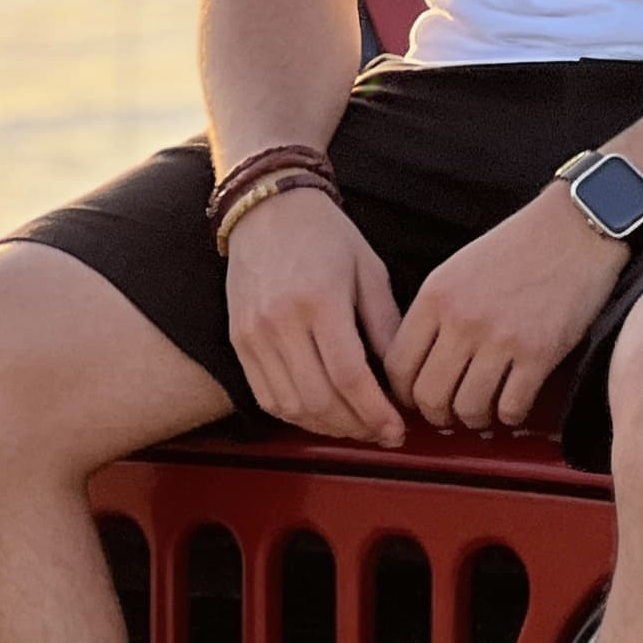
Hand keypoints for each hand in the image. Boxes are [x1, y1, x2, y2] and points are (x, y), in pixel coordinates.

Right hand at [224, 188, 404, 441]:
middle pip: (319, 399)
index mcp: (320, 300)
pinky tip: (321, 415)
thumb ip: (386, 325)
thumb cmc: (325, 235)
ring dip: (327, 427)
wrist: (266, 208)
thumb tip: (403, 378)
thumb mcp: (370, 270)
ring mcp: (254, 333)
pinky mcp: (239, 341)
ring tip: (356, 428)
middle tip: (382, 434)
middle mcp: (281, 321)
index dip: (375, 412)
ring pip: (291, 405)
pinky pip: (266, 395)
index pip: (349, 376)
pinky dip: (295, 415)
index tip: (396, 429)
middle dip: (356, 427)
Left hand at [384, 186, 628, 429]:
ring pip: (468, 408)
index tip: (415, 399)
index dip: (402, 394)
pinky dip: (509, 416)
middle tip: (448, 415)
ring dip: (473, 420)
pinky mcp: (539, 354)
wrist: (575, 230)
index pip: (398, 365)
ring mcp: (501, 339)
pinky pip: (511, 407)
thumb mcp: (458, 269)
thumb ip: (435, 312)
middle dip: (436, 415)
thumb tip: (420, 362)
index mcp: (436, 296)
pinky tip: (512, 406)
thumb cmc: (519, 247)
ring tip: (481, 413)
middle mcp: (463, 319)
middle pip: (428, 395)